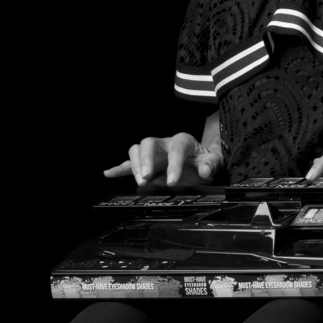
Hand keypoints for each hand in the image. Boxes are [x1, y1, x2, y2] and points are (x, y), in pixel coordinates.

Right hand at [104, 133, 224, 186]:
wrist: (199, 159)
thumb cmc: (203, 160)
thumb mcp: (213, 162)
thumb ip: (211, 165)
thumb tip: (205, 171)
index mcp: (183, 141)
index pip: (176, 149)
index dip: (174, 165)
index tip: (172, 182)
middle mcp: (164, 143)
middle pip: (149, 143)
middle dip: (146, 160)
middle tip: (147, 178)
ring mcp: (153, 153)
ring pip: (137, 150)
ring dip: (135, 165)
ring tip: (141, 181)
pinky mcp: (145, 163)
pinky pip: (129, 163)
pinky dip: (119, 168)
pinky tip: (108, 173)